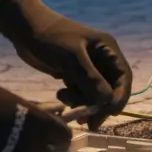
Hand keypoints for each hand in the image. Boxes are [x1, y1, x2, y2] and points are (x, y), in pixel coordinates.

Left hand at [0, 0, 132, 129]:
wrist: (26, 29)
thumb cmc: (52, 38)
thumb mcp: (72, 58)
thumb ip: (90, 79)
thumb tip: (108, 101)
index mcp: (108, 49)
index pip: (124, 76)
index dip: (121, 95)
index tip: (111, 112)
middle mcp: (101, 59)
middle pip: (111, 88)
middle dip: (100, 105)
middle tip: (89, 122)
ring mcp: (88, 67)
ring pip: (94, 93)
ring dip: (83, 101)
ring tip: (65, 99)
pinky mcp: (74, 74)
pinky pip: (81, 92)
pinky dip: (73, 98)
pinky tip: (60, 93)